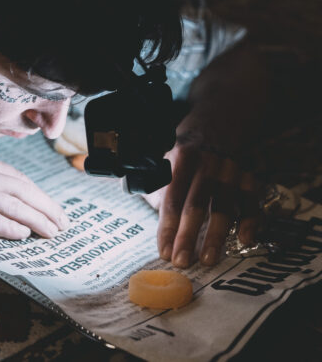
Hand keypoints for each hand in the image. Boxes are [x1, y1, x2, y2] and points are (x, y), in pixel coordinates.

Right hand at [0, 138, 67, 238]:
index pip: (18, 179)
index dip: (38, 194)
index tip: (51, 205)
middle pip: (24, 192)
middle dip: (47, 208)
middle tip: (64, 222)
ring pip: (14, 207)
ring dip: (37, 221)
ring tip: (53, 233)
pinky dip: (10, 228)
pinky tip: (24, 235)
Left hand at [143, 142, 261, 267]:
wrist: (214, 131)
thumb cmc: (182, 159)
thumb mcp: (163, 163)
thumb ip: (154, 189)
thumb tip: (142, 212)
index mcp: (181, 159)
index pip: (172, 199)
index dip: (168, 228)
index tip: (164, 252)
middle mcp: (206, 164)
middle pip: (196, 205)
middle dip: (187, 236)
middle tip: (182, 261)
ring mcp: (230, 171)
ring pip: (224, 207)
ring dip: (215, 235)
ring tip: (208, 258)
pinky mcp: (249, 178)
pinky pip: (251, 202)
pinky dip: (249, 221)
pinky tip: (244, 240)